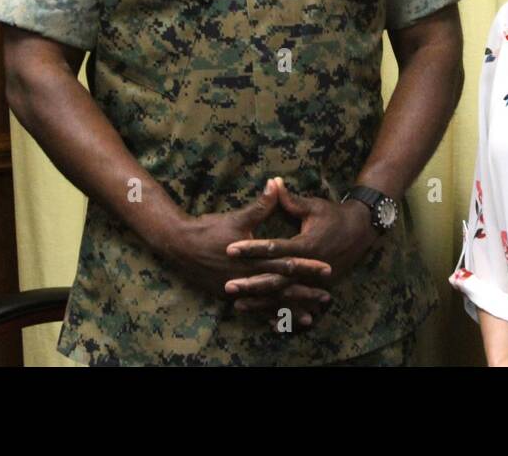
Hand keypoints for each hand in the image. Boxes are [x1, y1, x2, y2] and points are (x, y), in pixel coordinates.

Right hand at [157, 179, 334, 325]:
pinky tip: (279, 324)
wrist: (179, 246)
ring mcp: (238, 290)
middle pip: (282, 288)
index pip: (287, 263)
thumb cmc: (209, 230)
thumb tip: (277, 182)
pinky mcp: (229, 295)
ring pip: (269, 303)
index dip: (308, 267)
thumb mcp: (238, 217)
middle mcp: (248, 278)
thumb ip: (262, 204)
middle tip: (327, 298)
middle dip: (305, 293)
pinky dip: (268, 315)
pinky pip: (253, 308)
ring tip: (310, 318)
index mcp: (253, 259)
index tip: (327, 269)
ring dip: (290, 309)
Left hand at [225, 177, 380, 321]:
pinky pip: (300, 304)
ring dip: (262, 301)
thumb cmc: (334, 216)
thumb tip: (273, 182)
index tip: (230, 249)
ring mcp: (317, 281)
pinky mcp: (321, 288)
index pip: (274, 248)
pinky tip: (268, 322)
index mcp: (307, 244)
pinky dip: (285, 314)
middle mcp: (311, 266)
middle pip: (277, 278)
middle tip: (229, 286)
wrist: (361, 230)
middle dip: (252, 283)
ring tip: (238, 304)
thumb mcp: (313, 206)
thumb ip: (290, 200)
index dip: (252, 248)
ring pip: (285, 295)